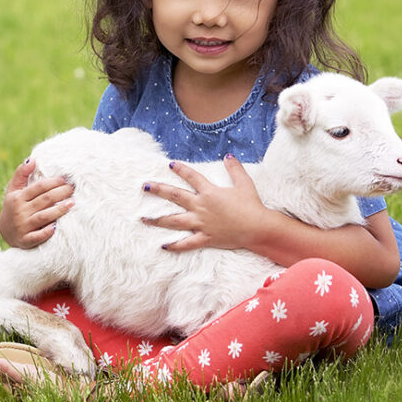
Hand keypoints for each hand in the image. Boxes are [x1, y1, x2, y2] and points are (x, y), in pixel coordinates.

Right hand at [0, 159, 74, 248]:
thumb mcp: (13, 190)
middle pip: (44, 200)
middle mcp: (20, 211)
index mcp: (18, 198)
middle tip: (72, 188)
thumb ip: (21, 174)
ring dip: (59, 210)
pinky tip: (57, 226)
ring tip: (72, 203)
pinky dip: (47, 232)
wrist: (5, 232)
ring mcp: (23, 226)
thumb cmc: (14, 206)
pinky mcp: (26, 240)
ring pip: (43, 216)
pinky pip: (38, 236)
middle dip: (60, 193)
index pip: (39, 188)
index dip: (53, 182)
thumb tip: (32, 159)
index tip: (65, 179)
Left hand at [143, 155, 269, 251]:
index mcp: (210, 192)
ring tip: (144, 218)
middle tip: (144, 186)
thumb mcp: (244, 183)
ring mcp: (201, 223)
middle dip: (159, 190)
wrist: (257, 228)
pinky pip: (187, 243)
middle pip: (175, 196)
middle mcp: (201, 206)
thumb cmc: (252, 205)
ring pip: (174, 221)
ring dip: (158, 220)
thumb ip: (235, 169)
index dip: (181, 169)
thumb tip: (228, 156)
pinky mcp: (205, 238)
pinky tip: (163, 245)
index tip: (170, 164)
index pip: (192, 177)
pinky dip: (175, 245)